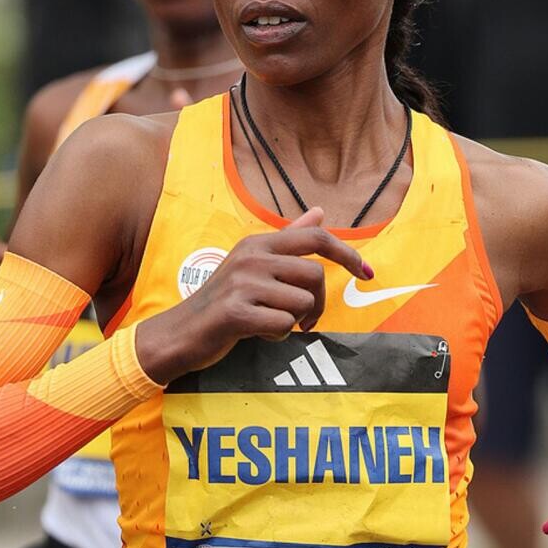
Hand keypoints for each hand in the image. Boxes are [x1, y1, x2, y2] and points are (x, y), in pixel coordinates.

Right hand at [136, 206, 373, 383]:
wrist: (179, 332)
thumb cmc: (222, 300)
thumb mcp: (253, 264)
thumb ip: (289, 238)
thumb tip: (320, 211)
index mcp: (258, 243)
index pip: (316, 238)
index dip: (348, 254)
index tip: (368, 274)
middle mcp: (252, 257)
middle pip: (315, 276)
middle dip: (318, 304)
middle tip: (305, 320)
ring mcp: (242, 283)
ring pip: (302, 304)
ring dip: (294, 323)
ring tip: (270, 324)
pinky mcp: (236, 312)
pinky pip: (284, 325)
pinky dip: (277, 336)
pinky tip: (257, 333)